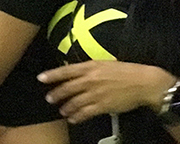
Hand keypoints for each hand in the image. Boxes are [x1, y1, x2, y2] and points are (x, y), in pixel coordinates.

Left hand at [38, 60, 176, 123]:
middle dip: (56, 94)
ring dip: (66, 107)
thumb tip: (76, 71)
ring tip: (62, 111)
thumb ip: (89, 68)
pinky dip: (78, 116)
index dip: (52, 75)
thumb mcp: (103, 63)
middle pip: (67, 88)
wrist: (143, 82)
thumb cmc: (125, 71)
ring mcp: (96, 93)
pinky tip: (73, 119)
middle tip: (49, 98)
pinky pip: (86, 112)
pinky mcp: (103, 105)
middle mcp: (90, 79)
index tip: (40, 78)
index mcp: (89, 67)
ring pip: (75, 102)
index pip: (65, 71)